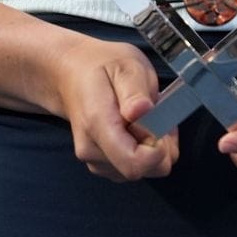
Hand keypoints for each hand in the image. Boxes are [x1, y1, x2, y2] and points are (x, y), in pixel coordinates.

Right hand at [49, 35, 179, 181]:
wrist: (73, 75)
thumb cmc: (103, 67)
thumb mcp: (125, 66)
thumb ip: (134, 92)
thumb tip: (142, 112)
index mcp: (97, 126)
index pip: (134, 163)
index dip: (159, 151)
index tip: (164, 124)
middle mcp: (92, 151)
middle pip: (141, 170)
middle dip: (162, 147)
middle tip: (162, 113)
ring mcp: (95, 161)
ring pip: (142, 171)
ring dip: (156, 148)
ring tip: (151, 116)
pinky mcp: (102, 165)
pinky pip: (134, 168)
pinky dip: (146, 151)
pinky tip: (143, 126)